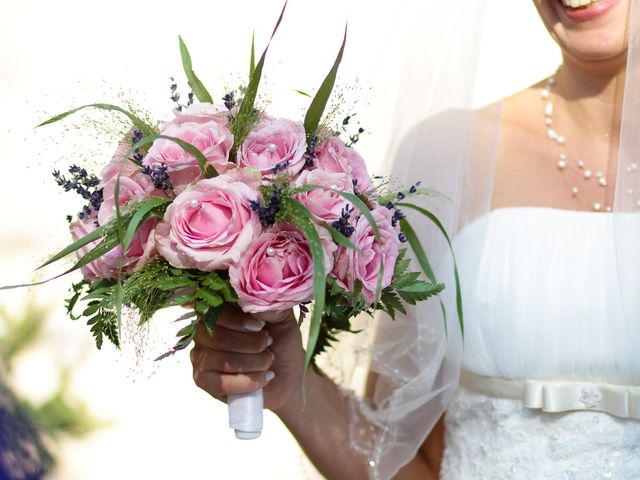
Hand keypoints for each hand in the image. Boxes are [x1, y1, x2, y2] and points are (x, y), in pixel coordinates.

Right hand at [190, 305, 304, 411]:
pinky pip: (221, 383)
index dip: (238, 320)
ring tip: (269, 361)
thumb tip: (254, 297)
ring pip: (223, 361)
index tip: (261, 326)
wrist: (287, 377)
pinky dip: (248, 381)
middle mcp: (205, 332)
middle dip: (251, 344)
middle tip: (269, 344)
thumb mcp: (282, 320)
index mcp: (221, 311)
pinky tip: (263, 377)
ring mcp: (201, 357)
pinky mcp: (204, 381)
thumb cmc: (281, 344)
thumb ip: (269, 307)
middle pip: (217, 337)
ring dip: (255, 362)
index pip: (215, 310)